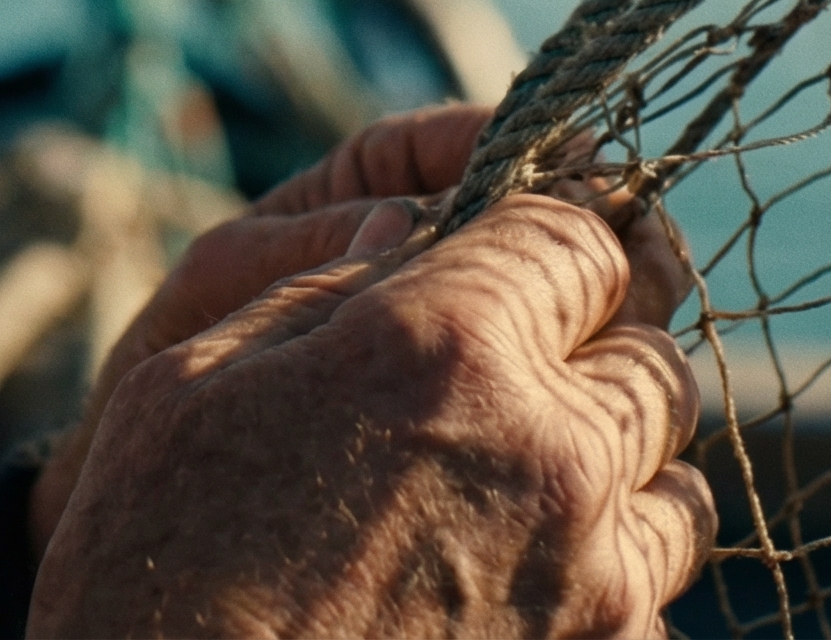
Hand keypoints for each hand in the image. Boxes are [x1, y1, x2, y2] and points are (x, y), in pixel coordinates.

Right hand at [27, 189, 710, 636]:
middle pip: (652, 357)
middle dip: (596, 351)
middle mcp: (549, 451)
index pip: (579, 235)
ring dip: (620, 472)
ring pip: (678, 489)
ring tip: (533, 488)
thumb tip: (402, 228)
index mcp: (445, 344)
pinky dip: (607, 587)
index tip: (523, 250)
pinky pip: (652, 607)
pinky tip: (523, 592)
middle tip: (521, 372)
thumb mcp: (187, 380)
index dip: (551, 232)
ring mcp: (587, 578)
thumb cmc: (153, 561)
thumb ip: (318, 289)